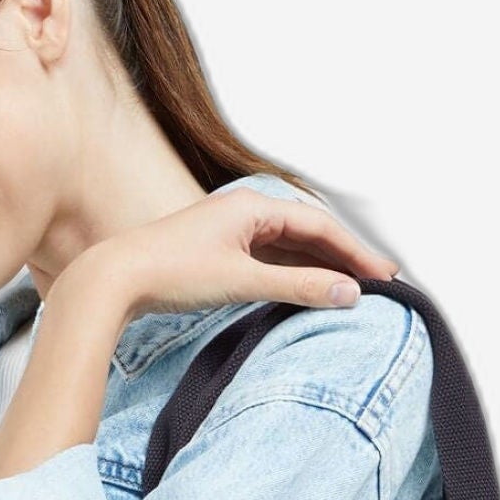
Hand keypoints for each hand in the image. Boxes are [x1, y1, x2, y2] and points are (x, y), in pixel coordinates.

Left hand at [83, 184, 398, 325]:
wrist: (114, 279)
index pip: (319, 225)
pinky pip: (268, 258)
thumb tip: (348, 293)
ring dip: (320, 265)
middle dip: (344, 256)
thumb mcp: (243, 281)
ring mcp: (230, 231)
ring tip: (352, 287)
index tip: (384, 274)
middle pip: (308, 232)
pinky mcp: (217, 251)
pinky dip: (293, 273)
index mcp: (253, 206)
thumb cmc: (171, 271)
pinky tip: (308, 289)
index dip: (355, 251)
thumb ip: (298, 287)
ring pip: (289, 246)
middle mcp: (244, 211)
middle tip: (379, 281)